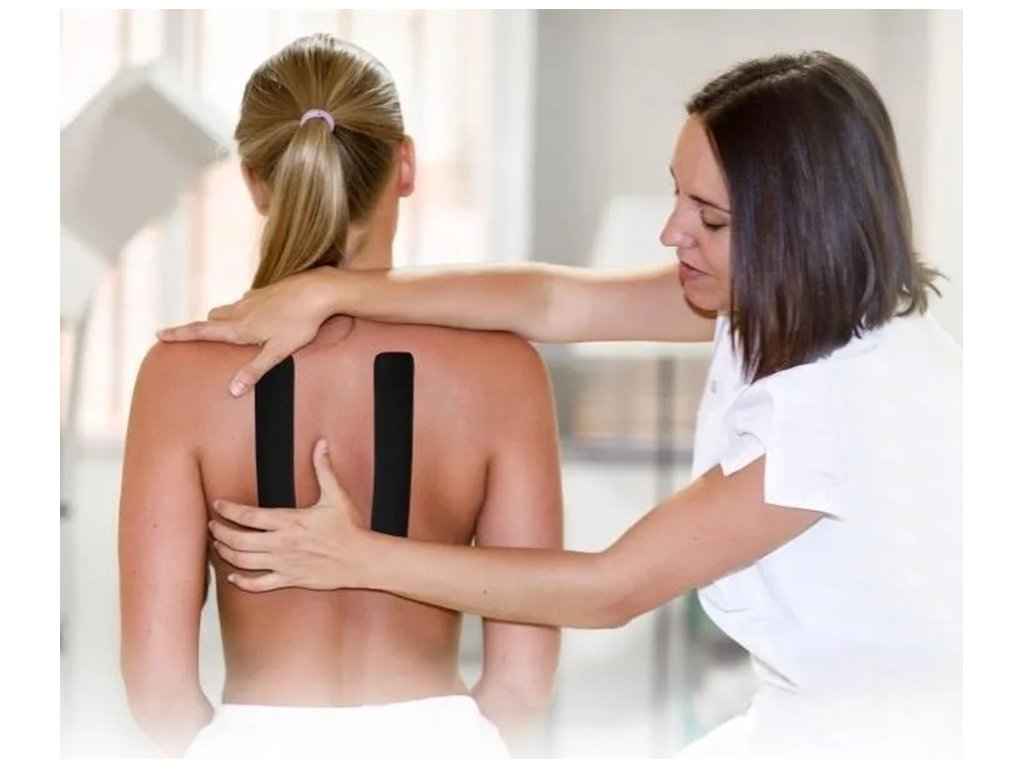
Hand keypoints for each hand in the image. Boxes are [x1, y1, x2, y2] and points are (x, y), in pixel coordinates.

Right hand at [156, 267, 339, 396]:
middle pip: (212, 319)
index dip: (179, 334)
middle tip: (197, 338)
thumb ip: (255, 371)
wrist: (318, 290)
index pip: (201, 331)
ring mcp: (253, 298)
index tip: (158, 334)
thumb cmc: (300, 323)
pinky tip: (259, 315)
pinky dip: (245, 310)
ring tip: (232, 332)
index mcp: (240, 328)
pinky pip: (248, 301)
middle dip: (204, 329)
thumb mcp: (278, 352)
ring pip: (229, 308)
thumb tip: (232, 390)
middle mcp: (241, 310)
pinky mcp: (267, 291)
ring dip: (224, 319)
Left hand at [209, 439, 369, 591]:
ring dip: (226, 553)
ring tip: (218, 545)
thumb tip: (321, 443)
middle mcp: (282, 544)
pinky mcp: (290, 579)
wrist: (361, 559)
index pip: (249, 515)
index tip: (218, 504)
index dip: (229, 509)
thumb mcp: (336, 495)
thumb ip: (324, 469)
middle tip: (213, 525)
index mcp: (290, 521)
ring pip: (244, 562)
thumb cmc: (349, 527)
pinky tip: (233, 577)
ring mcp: (284, 564)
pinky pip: (259, 585)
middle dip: (220, 532)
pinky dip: (242, 582)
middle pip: (239, 540)